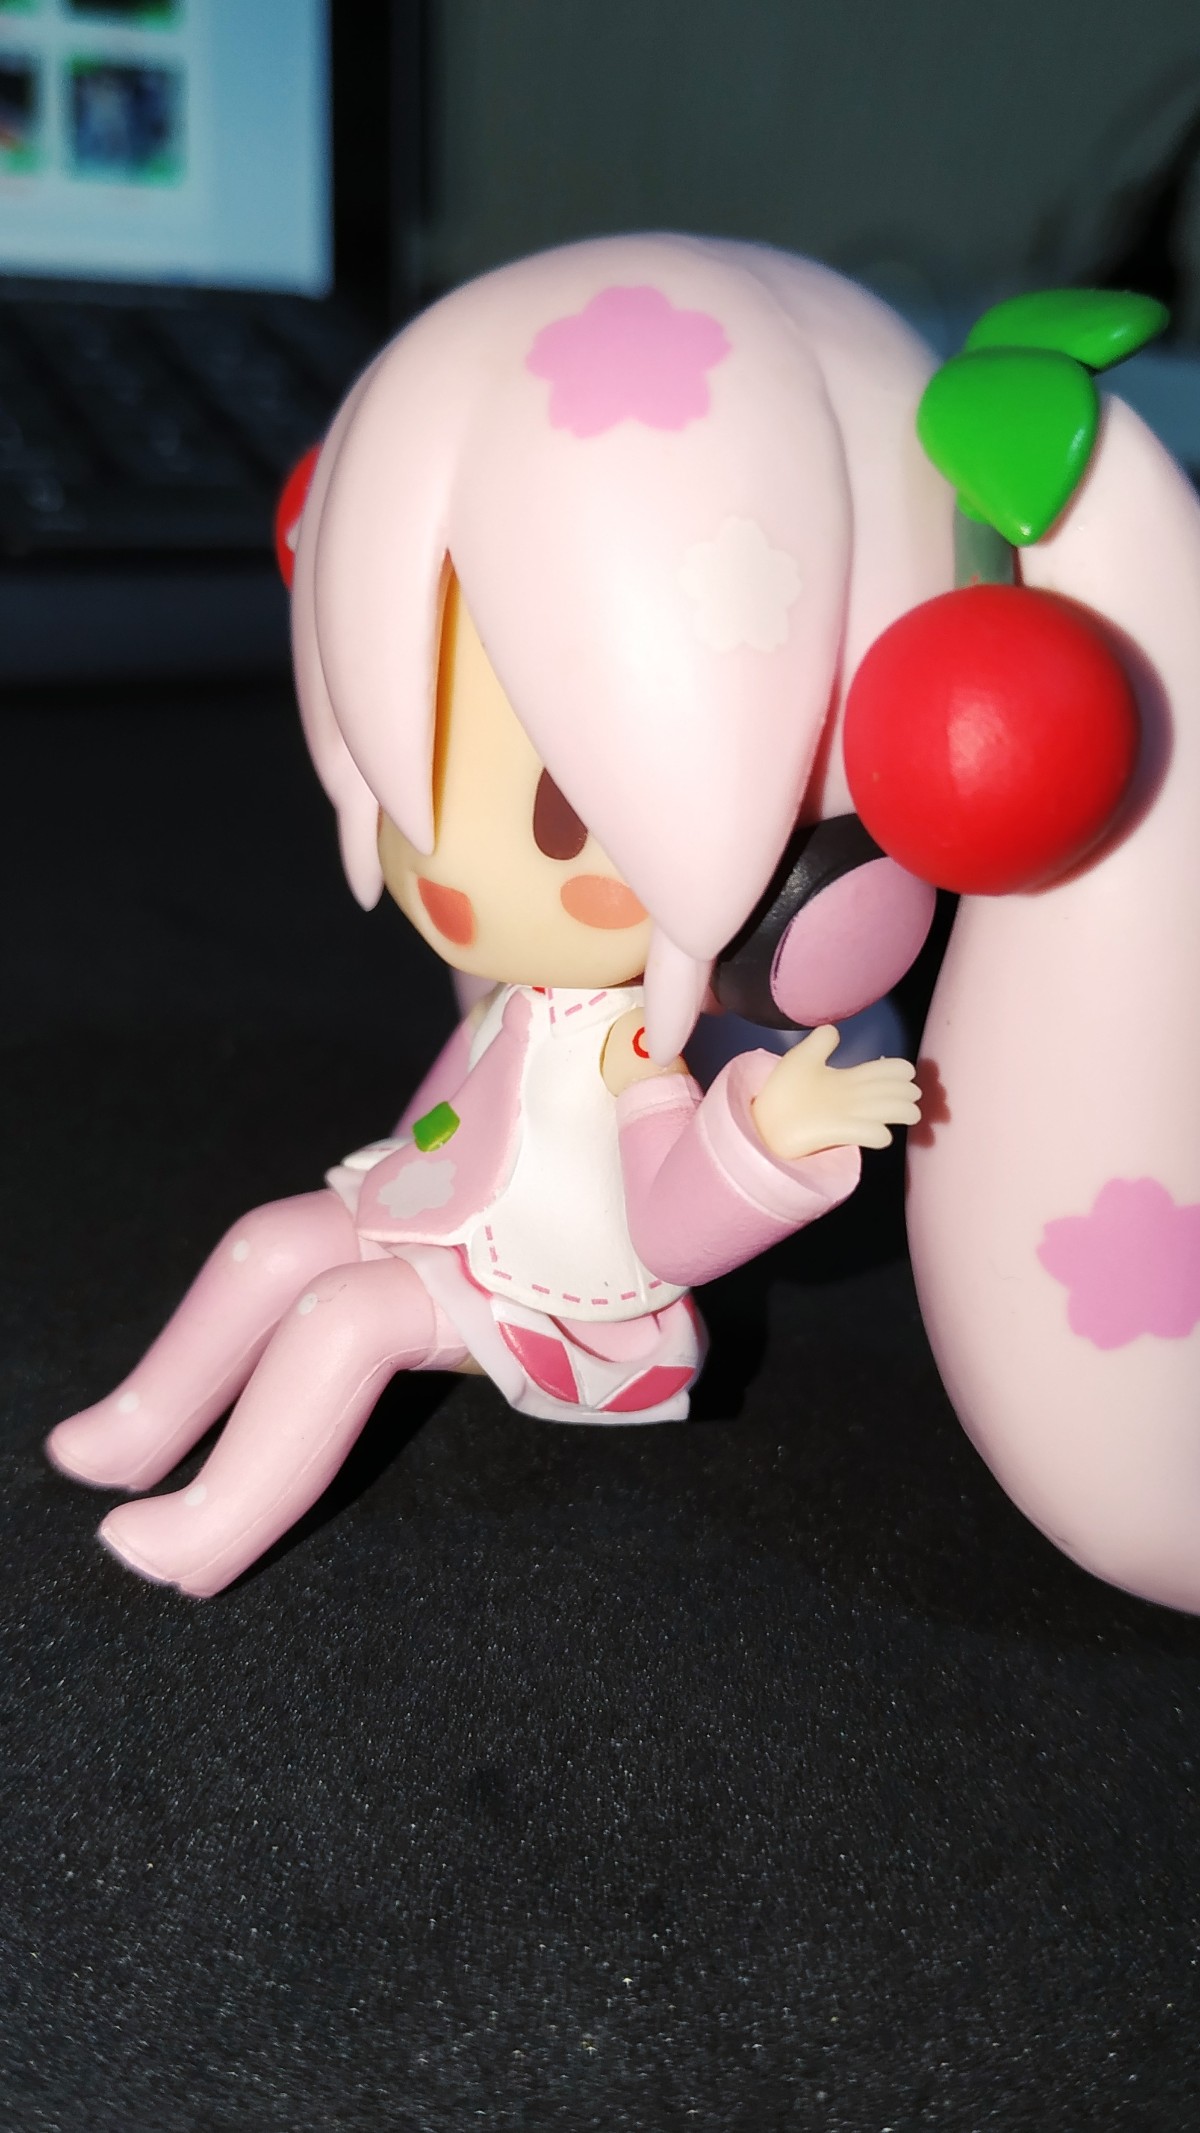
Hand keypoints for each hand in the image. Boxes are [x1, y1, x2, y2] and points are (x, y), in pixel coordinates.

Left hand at [750, 1024, 920, 1161]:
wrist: (763, 1120)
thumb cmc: (783, 1092)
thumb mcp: (802, 1058)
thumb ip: (821, 1042)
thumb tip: (835, 1029)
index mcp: (847, 1080)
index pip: (881, 1073)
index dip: (897, 1071)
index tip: (908, 1071)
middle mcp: (852, 1099)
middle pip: (889, 1093)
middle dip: (905, 1092)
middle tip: (913, 1093)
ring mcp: (847, 1117)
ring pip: (884, 1112)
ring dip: (899, 1112)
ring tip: (910, 1113)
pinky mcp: (836, 1134)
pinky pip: (863, 1134)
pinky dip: (875, 1134)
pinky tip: (881, 1134)